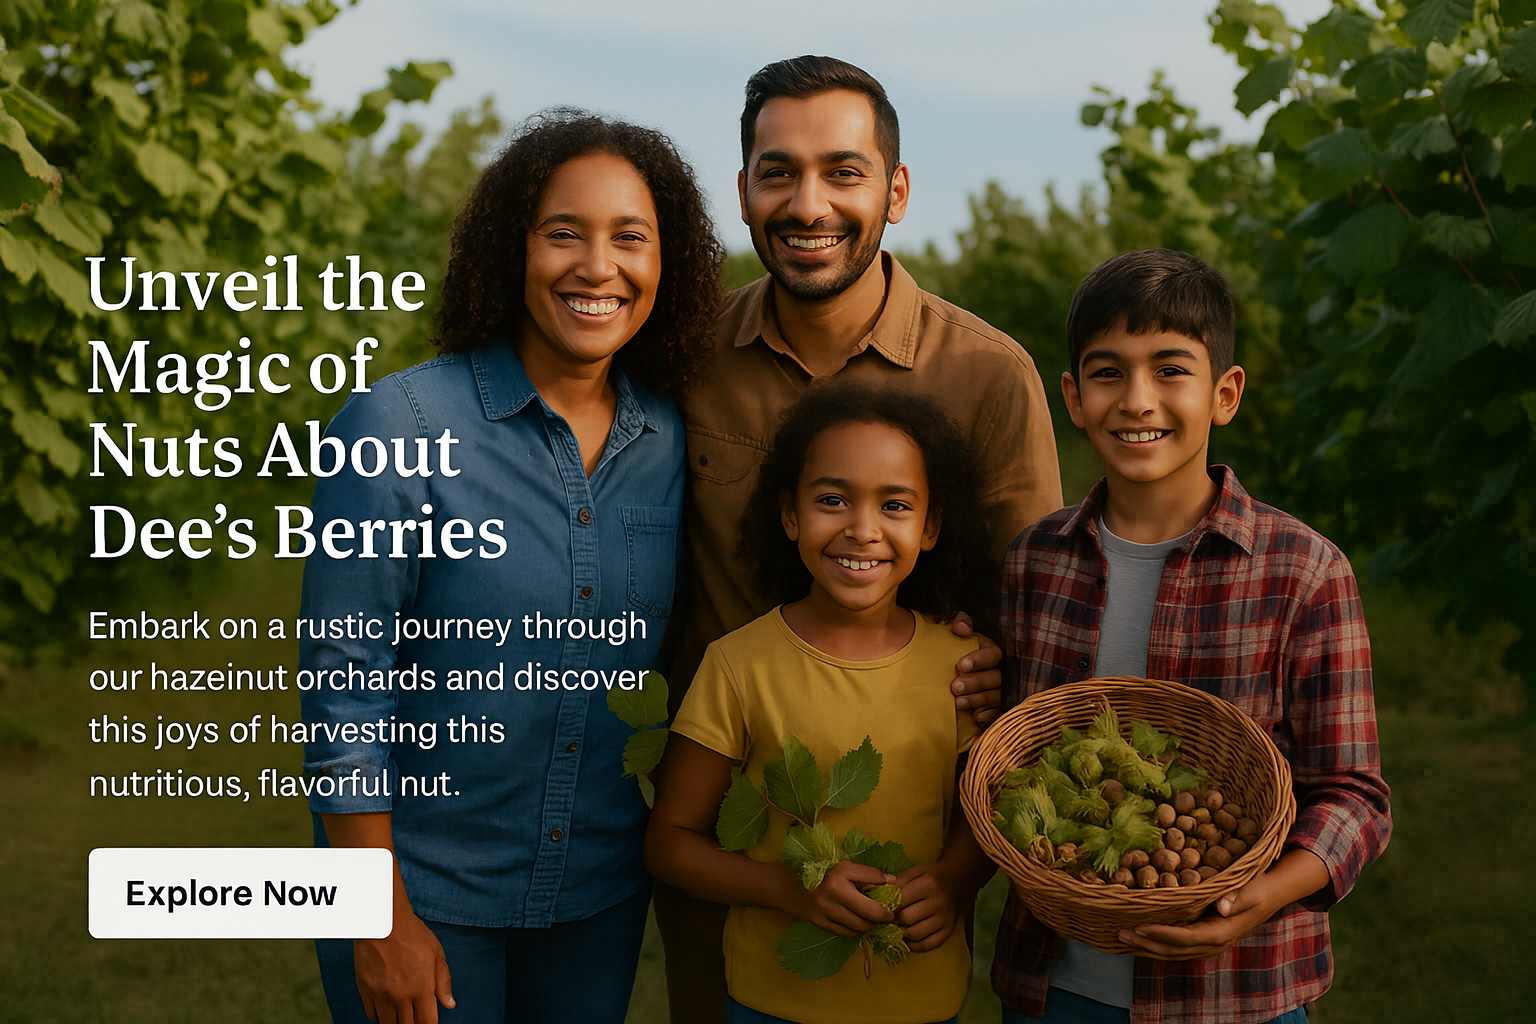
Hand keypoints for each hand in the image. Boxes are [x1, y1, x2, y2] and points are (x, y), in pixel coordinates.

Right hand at [353, 908, 454, 1023]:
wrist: (383, 921)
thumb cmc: (412, 934)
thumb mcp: (436, 954)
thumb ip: (443, 982)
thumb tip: (449, 1004)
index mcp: (421, 988)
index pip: (427, 1022)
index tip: (429, 1022)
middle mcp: (400, 996)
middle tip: (416, 1017)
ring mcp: (380, 995)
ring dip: (397, 1023)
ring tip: (403, 1015)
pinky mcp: (365, 990)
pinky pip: (372, 1015)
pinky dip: (380, 1016)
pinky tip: (387, 1007)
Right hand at [784, 860, 894, 936]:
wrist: (788, 884)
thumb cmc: (820, 871)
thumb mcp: (844, 866)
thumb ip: (868, 874)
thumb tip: (893, 882)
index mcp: (841, 873)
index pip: (874, 881)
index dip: (888, 892)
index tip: (896, 900)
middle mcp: (834, 893)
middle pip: (870, 912)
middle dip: (883, 917)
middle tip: (889, 917)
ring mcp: (826, 910)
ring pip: (859, 926)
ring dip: (870, 925)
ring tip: (873, 921)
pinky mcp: (820, 923)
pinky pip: (846, 932)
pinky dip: (855, 931)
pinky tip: (858, 925)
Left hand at [890, 861, 968, 951]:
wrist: (958, 881)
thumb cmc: (932, 876)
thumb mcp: (915, 871)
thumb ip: (897, 881)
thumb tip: (879, 895)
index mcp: (928, 884)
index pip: (900, 900)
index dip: (887, 905)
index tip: (883, 906)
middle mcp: (938, 903)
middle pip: (906, 919)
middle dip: (894, 919)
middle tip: (891, 917)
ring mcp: (945, 919)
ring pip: (914, 934)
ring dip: (902, 932)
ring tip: (899, 926)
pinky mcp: (948, 931)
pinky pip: (927, 945)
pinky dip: (914, 945)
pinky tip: (909, 937)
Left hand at [949, 613, 1002, 726]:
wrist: (933, 676)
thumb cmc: (943, 652)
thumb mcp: (948, 634)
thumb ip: (958, 624)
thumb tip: (962, 628)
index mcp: (986, 651)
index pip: (993, 654)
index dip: (980, 660)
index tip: (961, 665)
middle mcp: (993, 671)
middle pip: (994, 678)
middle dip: (975, 683)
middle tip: (955, 687)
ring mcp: (992, 691)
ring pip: (994, 697)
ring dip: (977, 700)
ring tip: (958, 702)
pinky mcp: (988, 709)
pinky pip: (994, 714)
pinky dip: (986, 716)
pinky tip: (975, 717)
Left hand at [1117, 849, 1329, 960]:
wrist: (1272, 892)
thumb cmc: (1261, 886)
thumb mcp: (1254, 888)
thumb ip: (1239, 897)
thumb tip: (1221, 906)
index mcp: (1224, 930)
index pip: (1188, 938)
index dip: (1163, 935)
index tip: (1140, 928)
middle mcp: (1214, 941)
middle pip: (1177, 949)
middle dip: (1148, 944)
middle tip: (1120, 933)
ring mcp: (1208, 941)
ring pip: (1174, 951)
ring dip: (1148, 947)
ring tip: (1122, 938)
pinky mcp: (1204, 935)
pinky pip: (1177, 945)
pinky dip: (1157, 944)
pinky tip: (1139, 937)